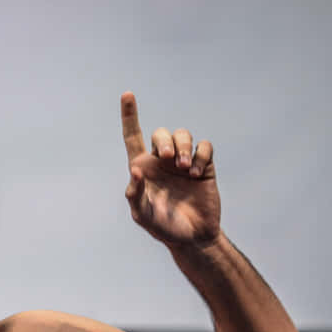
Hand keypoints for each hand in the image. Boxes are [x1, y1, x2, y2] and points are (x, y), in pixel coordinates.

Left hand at [120, 92, 220, 247]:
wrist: (193, 237)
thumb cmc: (163, 228)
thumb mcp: (143, 215)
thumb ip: (136, 195)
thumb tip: (135, 170)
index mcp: (142, 168)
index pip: (133, 136)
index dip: (130, 116)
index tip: (127, 94)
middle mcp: (162, 161)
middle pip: (161, 133)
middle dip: (166, 141)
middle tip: (170, 159)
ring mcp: (183, 162)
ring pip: (183, 135)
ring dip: (184, 147)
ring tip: (185, 168)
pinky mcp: (204, 166)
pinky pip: (204, 146)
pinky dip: (201, 155)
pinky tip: (197, 174)